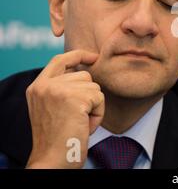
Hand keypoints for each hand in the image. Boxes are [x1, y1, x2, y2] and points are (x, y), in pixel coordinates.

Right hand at [25, 50, 102, 168]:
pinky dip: (98, 114)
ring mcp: (59, 90)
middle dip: (89, 96)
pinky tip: (85, 126)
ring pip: (94, 87)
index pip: (59, 60)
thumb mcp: (52, 108)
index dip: (78, 55)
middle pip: (85, 75)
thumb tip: (85, 71)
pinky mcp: (75, 99)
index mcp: (37, 87)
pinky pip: (99, 99)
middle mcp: (45, 85)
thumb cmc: (57, 139)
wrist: (53, 161)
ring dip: (94, 106)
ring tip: (79, 123)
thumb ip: (62, 89)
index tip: (93, 57)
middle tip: (76, 118)